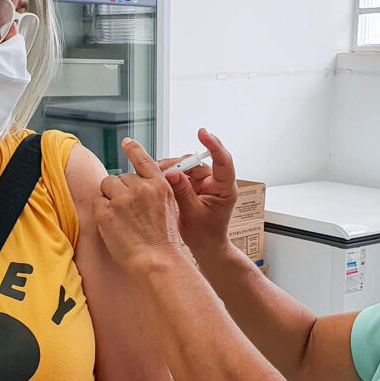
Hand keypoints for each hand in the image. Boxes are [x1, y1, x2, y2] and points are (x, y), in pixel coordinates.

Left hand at [95, 138, 189, 272]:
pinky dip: (102, 211)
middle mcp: (141, 188)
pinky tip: (113, 225)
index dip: (134, 149)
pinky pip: (98, 202)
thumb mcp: (170, 209)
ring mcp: (123, 199)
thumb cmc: (164, 242)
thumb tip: (139, 185)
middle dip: (121, 191)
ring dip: (109, 198)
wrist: (158, 261)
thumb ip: (156, 193)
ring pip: (107, 186)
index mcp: (160, 186)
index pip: (144, 160)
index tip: (127, 142)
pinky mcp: (107, 211)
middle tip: (128, 212)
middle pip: (121, 177)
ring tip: (121, 218)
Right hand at [158, 129, 237, 254]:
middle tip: (159, 170)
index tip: (203, 133)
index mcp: (224, 188)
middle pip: (197, 163)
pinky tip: (157, 178)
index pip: (223, 161)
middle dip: (178, 164)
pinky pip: (179, 174)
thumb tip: (172, 172)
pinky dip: (168, 175)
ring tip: (155, 175)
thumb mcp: (193, 215)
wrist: (205, 246)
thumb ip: (183, 193)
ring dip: (170, 169)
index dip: (214, 145)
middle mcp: (215, 182)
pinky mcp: (193, 185)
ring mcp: (203, 182)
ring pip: (186, 166)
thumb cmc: (205, 235)